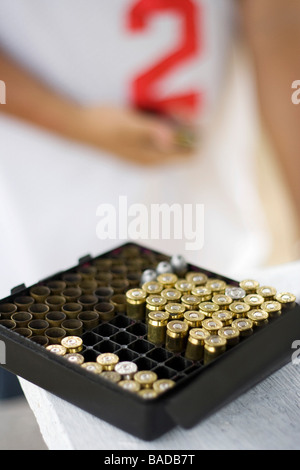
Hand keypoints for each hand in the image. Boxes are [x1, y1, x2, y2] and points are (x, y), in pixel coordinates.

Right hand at [78, 106, 195, 164]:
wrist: (80, 125)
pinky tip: (159, 112)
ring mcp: (145, 154)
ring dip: (176, 126)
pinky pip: (161, 138)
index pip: (188, 156)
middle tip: (181, 109)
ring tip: (171, 108)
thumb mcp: (130, 124)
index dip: (196, 138)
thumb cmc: (104, 124)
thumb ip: (152, 130)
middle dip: (187, 130)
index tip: (194, 119)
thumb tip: (173, 138)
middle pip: (182, 149)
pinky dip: (165, 126)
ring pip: (172, 142)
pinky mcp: (139, 145)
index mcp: (152, 159)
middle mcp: (152, 160)